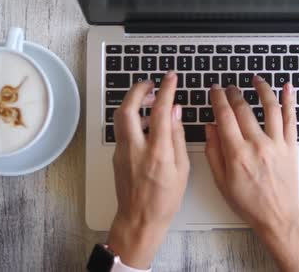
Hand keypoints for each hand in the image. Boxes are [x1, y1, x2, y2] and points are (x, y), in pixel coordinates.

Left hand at [107, 71, 188, 268]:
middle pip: (127, 108)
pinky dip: (132, 119)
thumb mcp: (182, 169)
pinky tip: (145, 123)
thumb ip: (177, 137)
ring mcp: (122, 152)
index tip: (170, 78)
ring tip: (149, 102)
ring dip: (132, 103)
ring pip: (120, 117)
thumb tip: (175, 112)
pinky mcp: (116, 156)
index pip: (159, 112)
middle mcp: (136, 149)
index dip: (165, 90)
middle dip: (137, 89)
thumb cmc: (164, 200)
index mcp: (157, 153)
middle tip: (150, 83)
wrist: (139, 220)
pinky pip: (122, 129)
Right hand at [205, 76, 298, 232]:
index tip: (215, 90)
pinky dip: (290, 101)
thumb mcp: (221, 182)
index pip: (224, 116)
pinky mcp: (291, 146)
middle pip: (244, 109)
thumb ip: (213, 152)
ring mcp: (277, 144)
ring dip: (262, 89)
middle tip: (229, 87)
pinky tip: (287, 88)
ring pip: (270, 108)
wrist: (278, 216)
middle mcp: (258, 145)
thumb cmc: (250, 203)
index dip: (218, 99)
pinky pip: (291, 119)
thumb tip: (210, 128)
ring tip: (255, 80)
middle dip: (234, 93)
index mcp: (237, 154)